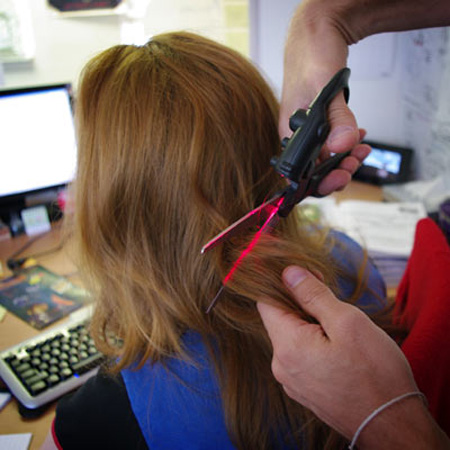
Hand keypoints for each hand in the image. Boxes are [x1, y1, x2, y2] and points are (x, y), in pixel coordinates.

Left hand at [257, 266, 418, 439]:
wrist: (394, 427)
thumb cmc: (375, 374)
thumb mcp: (346, 321)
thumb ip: (312, 294)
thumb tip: (287, 272)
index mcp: (287, 346)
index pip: (265, 302)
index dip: (285, 284)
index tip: (310, 278)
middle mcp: (282, 366)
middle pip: (279, 320)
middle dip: (302, 305)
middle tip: (333, 304)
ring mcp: (292, 381)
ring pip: (292, 337)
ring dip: (310, 325)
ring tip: (341, 330)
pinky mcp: (305, 390)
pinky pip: (301, 356)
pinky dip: (314, 344)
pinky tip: (340, 349)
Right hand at [280, 0, 367, 194]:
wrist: (316, 33)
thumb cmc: (310, 56)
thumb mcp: (324, 88)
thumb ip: (335, 119)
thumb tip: (341, 147)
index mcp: (289, 134)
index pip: (300, 173)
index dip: (320, 181)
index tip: (341, 176)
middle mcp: (297, 137)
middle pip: (315, 170)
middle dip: (339, 170)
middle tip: (357, 159)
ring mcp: (310, 131)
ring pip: (327, 158)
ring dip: (347, 158)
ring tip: (362, 148)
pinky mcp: (321, 123)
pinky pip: (333, 143)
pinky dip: (348, 144)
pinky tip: (359, 137)